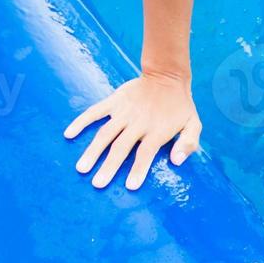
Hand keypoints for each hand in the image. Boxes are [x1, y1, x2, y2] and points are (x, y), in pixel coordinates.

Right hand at [64, 70, 201, 190]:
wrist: (167, 76)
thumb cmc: (180, 106)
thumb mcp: (194, 124)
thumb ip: (188, 143)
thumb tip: (177, 161)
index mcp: (157, 131)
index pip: (145, 153)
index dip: (138, 169)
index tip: (130, 186)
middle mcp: (138, 123)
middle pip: (120, 147)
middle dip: (109, 167)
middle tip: (98, 184)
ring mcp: (124, 112)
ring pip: (105, 133)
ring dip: (92, 151)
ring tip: (81, 168)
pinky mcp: (114, 101)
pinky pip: (95, 112)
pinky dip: (81, 121)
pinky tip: (69, 134)